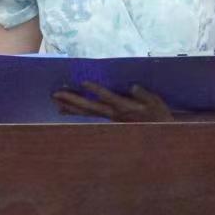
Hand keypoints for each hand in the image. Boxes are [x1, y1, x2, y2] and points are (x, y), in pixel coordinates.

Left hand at [52, 82, 174, 122]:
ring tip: (55, 100)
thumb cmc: (158, 114)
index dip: (96, 90)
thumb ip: (144, 94)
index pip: (108, 97)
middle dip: (73, 99)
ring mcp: (109, 118)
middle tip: (56, 93)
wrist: (158, 134)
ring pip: (86, 112)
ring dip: (70, 106)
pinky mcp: (107, 119)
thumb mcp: (156, 102)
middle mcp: (114, 114)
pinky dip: (75, 112)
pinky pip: (88, 116)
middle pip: (90, 106)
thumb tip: (133, 87)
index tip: (84, 81)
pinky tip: (64, 109)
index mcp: (125, 107)